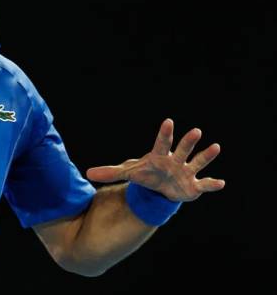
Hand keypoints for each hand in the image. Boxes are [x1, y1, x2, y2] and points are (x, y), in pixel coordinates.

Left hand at [86, 119, 224, 201]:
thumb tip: (87, 173)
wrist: (160, 188)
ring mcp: (186, 172)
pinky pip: (204, 184)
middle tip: (196, 130)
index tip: (168, 121)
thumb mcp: (129, 173)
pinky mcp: (193, 186)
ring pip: (197, 162)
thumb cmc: (146, 175)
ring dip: (206, 155)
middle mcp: (175, 160)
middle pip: (182, 149)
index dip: (165, 133)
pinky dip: (212, 184)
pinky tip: (221, 183)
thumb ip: (110, 172)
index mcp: (159, 156)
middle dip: (188, 141)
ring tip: (215, 146)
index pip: (161, 142)